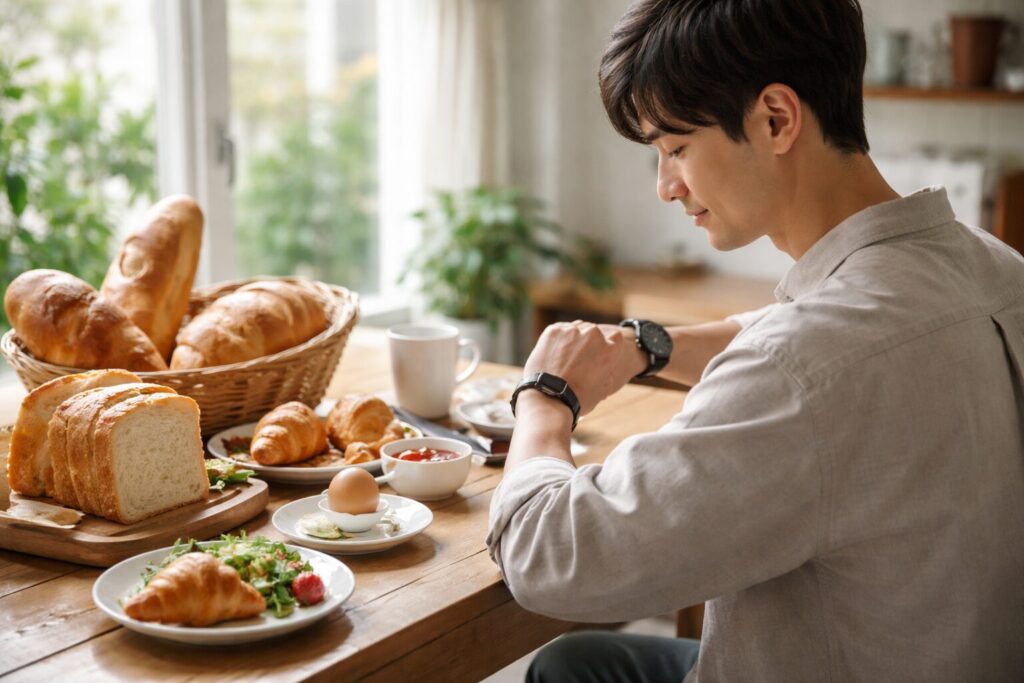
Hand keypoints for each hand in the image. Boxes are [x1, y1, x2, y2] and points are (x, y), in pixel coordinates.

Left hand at [522, 321, 647, 414]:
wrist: (549, 398)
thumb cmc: (579, 398)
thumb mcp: (604, 388)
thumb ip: (608, 371)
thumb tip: (607, 367)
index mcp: (609, 348)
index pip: (615, 337)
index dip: (606, 346)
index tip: (598, 354)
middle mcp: (593, 334)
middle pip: (594, 332)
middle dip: (588, 343)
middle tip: (578, 359)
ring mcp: (572, 330)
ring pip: (576, 329)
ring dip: (573, 339)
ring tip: (565, 358)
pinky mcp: (554, 330)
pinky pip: (559, 330)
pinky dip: (558, 340)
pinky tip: (554, 354)